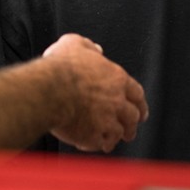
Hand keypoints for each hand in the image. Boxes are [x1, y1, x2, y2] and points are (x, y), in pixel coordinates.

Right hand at [43, 34, 147, 152]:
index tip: (140, 110)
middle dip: (132, 124)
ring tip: (111, 141)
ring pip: (119, 133)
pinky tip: (88, 144)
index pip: (137, 93)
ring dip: (116, 137)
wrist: (49, 91)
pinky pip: (100, 144)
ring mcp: (107, 120)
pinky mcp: (94, 136)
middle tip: (130, 130)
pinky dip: (96, 145)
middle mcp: (116, 101)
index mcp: (116, 79)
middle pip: (133, 116)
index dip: (139, 102)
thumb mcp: (74, 44)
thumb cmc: (60, 68)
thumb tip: (96, 49)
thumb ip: (89, 46)